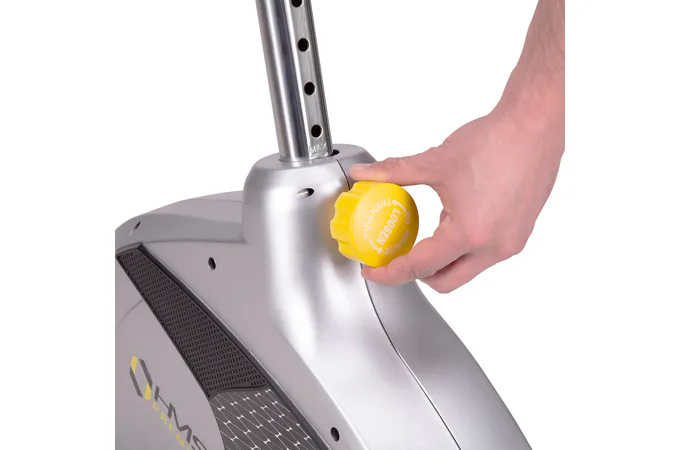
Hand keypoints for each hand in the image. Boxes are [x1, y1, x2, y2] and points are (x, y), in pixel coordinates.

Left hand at [349, 108, 563, 292]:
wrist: (535, 127)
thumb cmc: (495, 142)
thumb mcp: (435, 162)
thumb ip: (394, 172)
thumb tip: (365, 173)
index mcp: (468, 233)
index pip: (421, 267)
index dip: (391, 273)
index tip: (375, 272)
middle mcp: (493, 246)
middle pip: (445, 282)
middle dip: (416, 276)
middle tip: (396, 259)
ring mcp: (509, 243)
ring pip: (466, 271)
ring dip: (442, 262)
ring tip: (423, 239)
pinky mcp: (519, 235)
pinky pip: (483, 256)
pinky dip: (462, 250)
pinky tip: (452, 224)